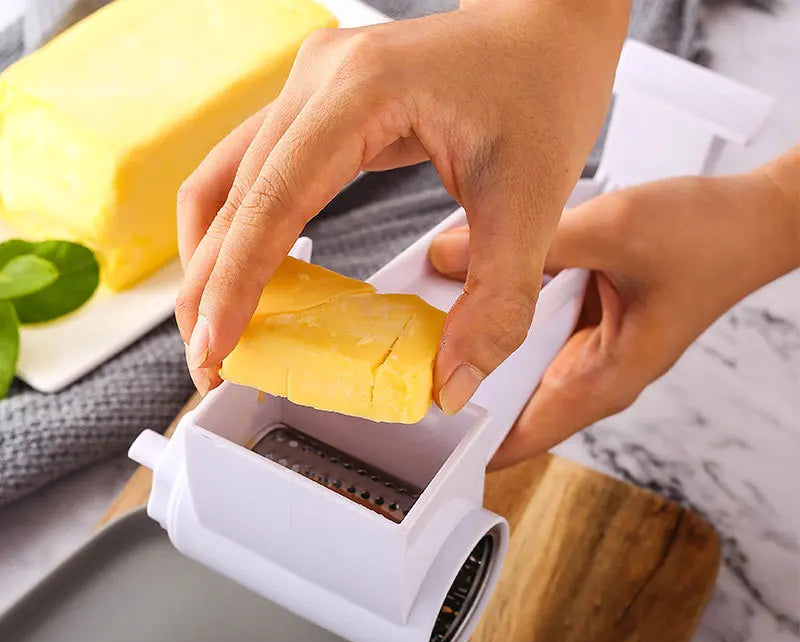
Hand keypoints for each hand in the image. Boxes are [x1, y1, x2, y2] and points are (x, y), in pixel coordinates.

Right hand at [175, 0, 628, 402]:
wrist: (549, 26)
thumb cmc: (543, 84)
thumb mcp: (532, 204)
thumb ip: (497, 302)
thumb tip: (452, 381)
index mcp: (359, 94)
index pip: (269, 203)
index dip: (235, 284)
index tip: (216, 348)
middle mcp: (318, 82)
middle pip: (228, 195)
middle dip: (209, 286)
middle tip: (209, 358)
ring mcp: (311, 89)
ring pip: (225, 181)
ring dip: (213, 258)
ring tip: (218, 325)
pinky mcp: (319, 107)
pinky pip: (255, 172)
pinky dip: (242, 231)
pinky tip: (254, 275)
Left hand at [429, 149, 799, 467]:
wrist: (753, 220)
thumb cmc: (707, 237)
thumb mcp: (613, 229)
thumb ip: (532, 243)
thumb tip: (448, 255)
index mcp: (601, 381)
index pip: (517, 440)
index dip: (461, 440)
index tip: (411, 426)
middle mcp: (590, 377)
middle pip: (504, 406)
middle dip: (454, 388)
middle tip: (400, 365)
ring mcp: (587, 354)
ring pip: (512, 368)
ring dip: (473, 349)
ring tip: (419, 329)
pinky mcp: (585, 325)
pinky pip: (527, 334)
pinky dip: (498, 317)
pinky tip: (467, 290)